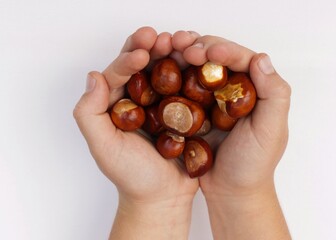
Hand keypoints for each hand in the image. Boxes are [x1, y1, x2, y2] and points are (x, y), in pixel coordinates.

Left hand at [73, 27, 201, 238]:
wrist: (162, 197)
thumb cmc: (132, 176)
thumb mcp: (103, 148)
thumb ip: (90, 113)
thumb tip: (94, 77)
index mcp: (117, 104)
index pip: (119, 73)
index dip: (127, 59)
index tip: (141, 53)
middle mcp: (139, 98)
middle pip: (144, 65)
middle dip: (152, 47)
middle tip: (163, 37)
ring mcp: (163, 102)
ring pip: (167, 70)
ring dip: (174, 54)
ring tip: (184, 43)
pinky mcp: (184, 110)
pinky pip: (188, 85)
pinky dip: (193, 72)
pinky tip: (201, 62)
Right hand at [172, 33, 291, 238]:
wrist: (231, 191)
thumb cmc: (253, 165)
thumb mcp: (270, 131)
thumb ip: (273, 94)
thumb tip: (261, 58)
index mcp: (255, 88)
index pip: (240, 59)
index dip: (224, 50)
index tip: (206, 52)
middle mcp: (233, 89)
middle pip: (215, 58)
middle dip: (199, 48)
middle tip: (182, 48)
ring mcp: (211, 99)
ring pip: (196, 69)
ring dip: (182, 57)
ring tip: (167, 52)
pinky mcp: (194, 110)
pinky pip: (182, 87)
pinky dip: (171, 77)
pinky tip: (160, 73)